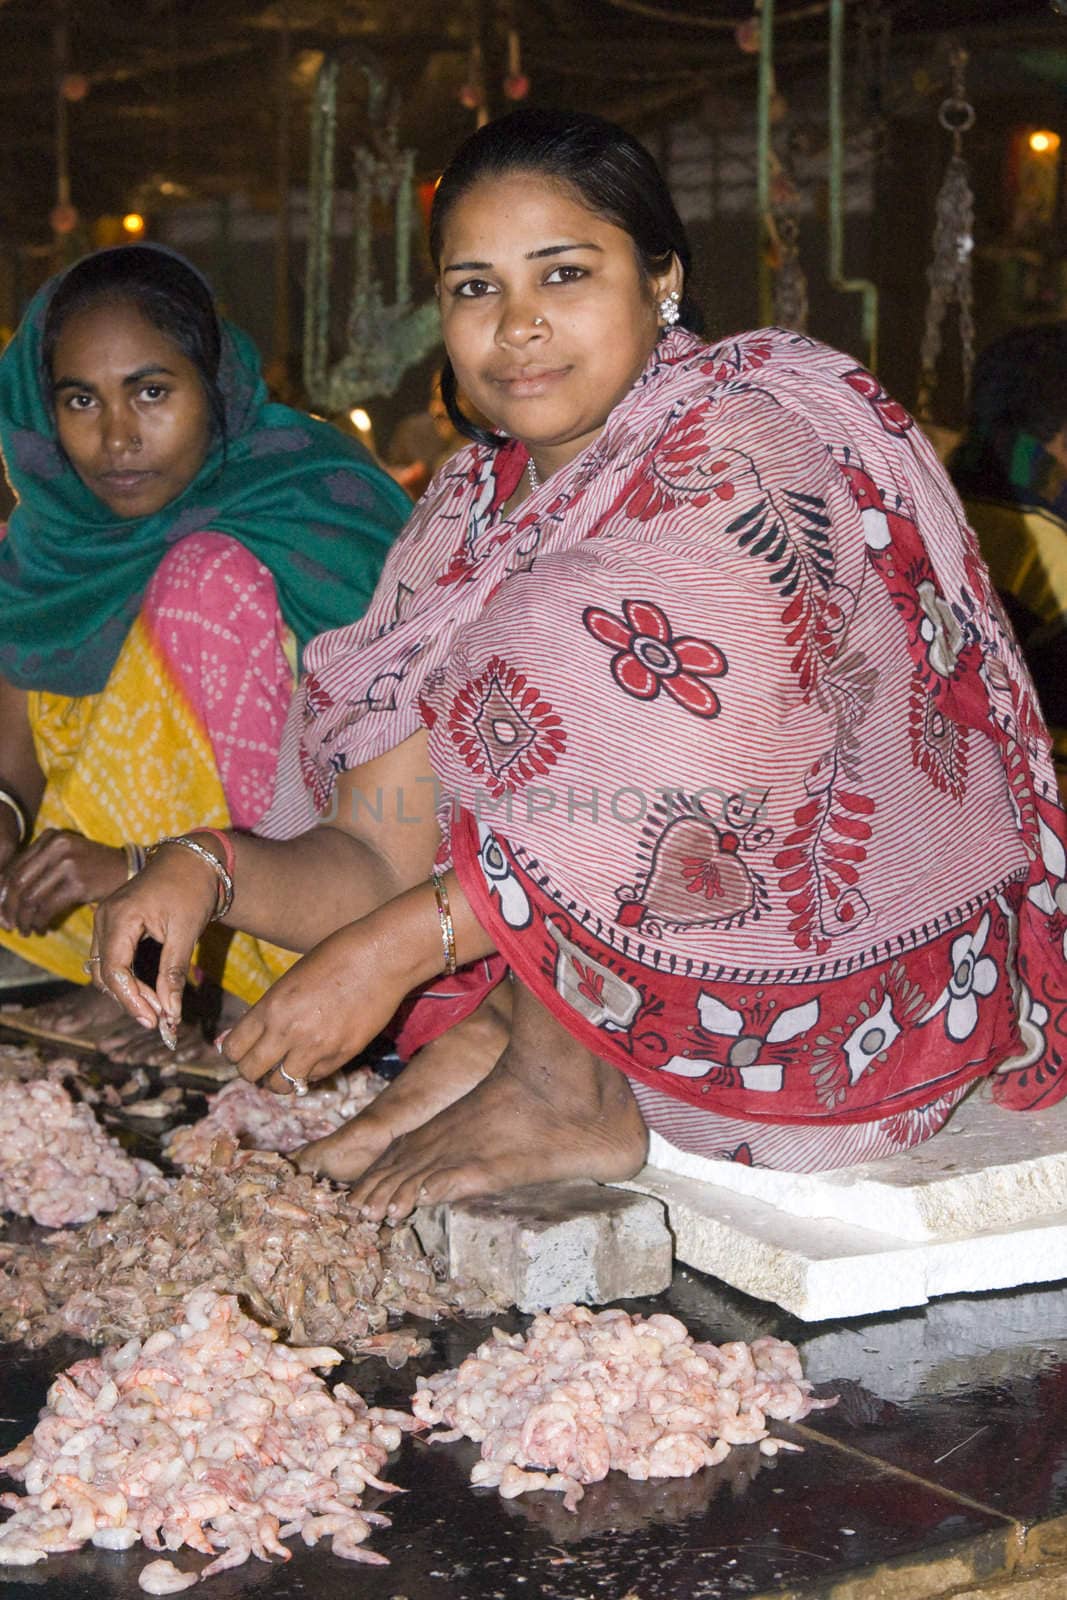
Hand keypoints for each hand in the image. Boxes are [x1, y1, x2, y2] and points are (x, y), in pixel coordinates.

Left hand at [0, 831, 126, 936]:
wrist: (131, 870)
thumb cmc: (95, 869)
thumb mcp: (66, 858)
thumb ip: (39, 869)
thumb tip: (3, 897)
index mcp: (50, 837)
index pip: (15, 868)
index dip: (3, 894)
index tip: (3, 912)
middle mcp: (56, 846)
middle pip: (18, 883)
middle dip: (10, 909)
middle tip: (10, 926)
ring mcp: (68, 864)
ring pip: (30, 898)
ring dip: (25, 919)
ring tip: (27, 930)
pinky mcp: (78, 884)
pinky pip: (47, 907)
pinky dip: (40, 922)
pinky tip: (42, 929)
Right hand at [91, 843, 218, 1033]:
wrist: (192, 859)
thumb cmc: (191, 890)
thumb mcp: (186, 932)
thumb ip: (173, 972)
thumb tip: (171, 1012)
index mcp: (120, 917)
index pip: (114, 970)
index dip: (132, 1000)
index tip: (154, 1021)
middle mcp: (104, 918)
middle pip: (104, 973)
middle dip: (129, 998)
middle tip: (159, 1018)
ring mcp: (105, 919)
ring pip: (104, 968)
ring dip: (127, 990)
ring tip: (158, 1007)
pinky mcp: (113, 923)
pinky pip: (111, 958)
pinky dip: (127, 977)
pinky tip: (151, 990)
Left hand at [220, 918, 409, 1094]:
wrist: (382, 957)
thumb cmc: (337, 956)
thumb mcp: (291, 978)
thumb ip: (272, 1009)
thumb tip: (258, 1034)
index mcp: (271, 1007)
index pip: (233, 1049)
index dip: (234, 1053)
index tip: (242, 1051)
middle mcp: (289, 1032)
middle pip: (250, 1073)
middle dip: (252, 1070)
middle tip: (261, 1063)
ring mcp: (317, 1048)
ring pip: (281, 1086)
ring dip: (279, 1079)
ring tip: (287, 1066)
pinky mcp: (342, 1056)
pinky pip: (313, 1078)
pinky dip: (308, 1073)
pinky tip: (314, 1057)